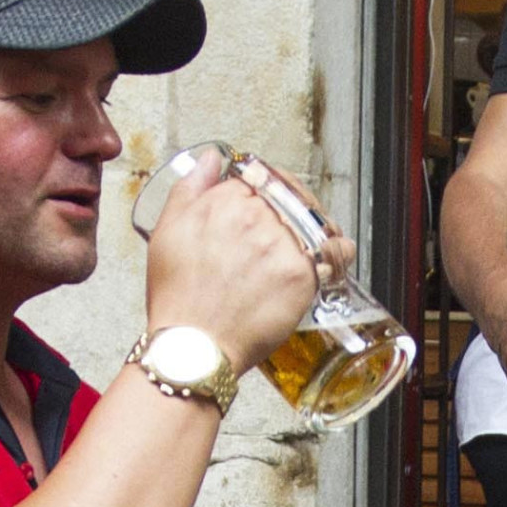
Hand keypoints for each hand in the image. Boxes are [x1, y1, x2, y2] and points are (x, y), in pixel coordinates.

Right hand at [144, 161, 332, 375]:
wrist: (192, 346)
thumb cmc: (179, 297)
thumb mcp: (167, 231)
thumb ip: (191, 188)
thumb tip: (212, 160)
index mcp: (225, 201)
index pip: (263, 177)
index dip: (271, 188)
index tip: (274, 201)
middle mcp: (256, 217)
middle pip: (292, 196)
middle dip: (295, 207)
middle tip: (294, 226)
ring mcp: (282, 244)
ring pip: (315, 220)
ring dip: (318, 227)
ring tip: (315, 242)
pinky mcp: (302, 275)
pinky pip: (334, 252)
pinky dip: (339, 251)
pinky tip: (336, 255)